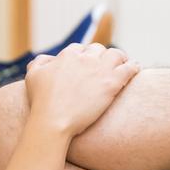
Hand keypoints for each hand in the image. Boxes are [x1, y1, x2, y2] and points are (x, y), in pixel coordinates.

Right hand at [23, 43, 139, 137]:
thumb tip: (48, 58)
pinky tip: (136, 68)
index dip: (84, 56)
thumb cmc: (41, 101)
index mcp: (68, 55)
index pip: (80, 49)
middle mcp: (86, 59)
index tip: (87, 63)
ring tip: (124, 64)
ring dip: (120, 58)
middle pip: (99, 50)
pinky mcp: (112, 83)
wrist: (53, 121)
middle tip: (106, 65)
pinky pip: (129, 69)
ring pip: (117, 55)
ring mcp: (100, 70)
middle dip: (102, 56)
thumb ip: (39, 62)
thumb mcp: (33, 76)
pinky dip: (134, 66)